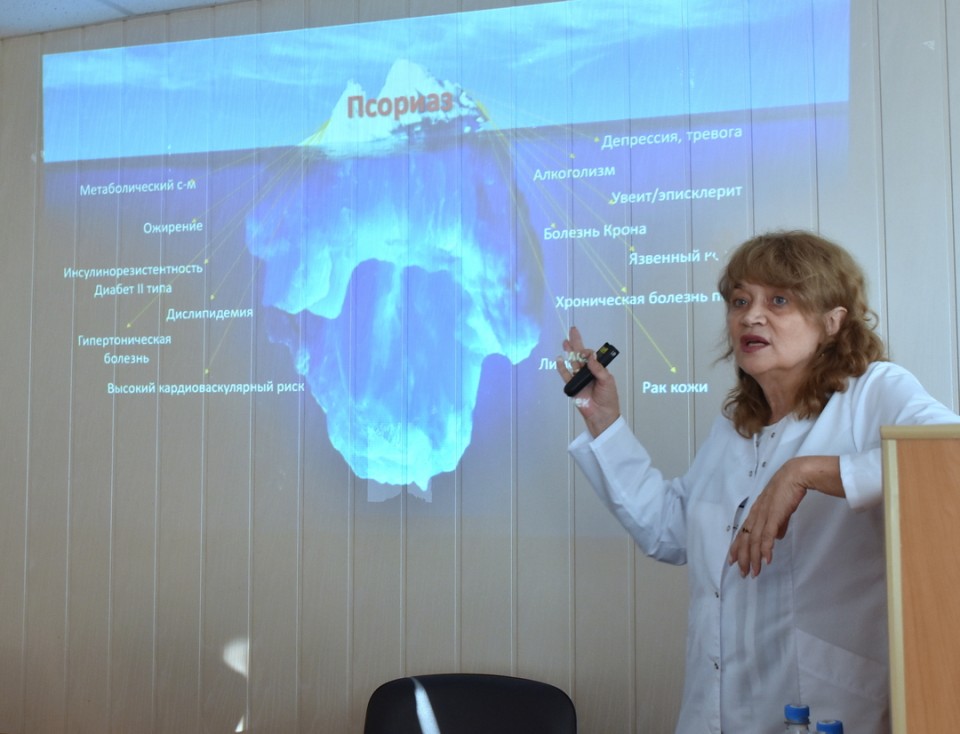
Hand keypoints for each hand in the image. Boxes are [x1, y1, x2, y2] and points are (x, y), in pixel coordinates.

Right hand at [556, 326, 621, 436]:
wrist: (602, 414)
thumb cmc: (608, 398)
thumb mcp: (607, 381)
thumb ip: (598, 369)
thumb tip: (591, 357)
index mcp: (598, 369)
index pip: (591, 356)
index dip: (589, 352)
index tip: (588, 353)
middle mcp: (588, 372)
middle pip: (580, 355)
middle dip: (576, 342)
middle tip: (572, 330)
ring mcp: (579, 378)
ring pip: (572, 362)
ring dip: (568, 351)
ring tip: (565, 341)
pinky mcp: (573, 386)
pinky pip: (566, 375)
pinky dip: (562, 368)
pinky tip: (559, 359)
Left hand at [727, 458, 809, 576]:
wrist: (795, 476)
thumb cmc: (788, 490)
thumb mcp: (780, 509)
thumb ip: (778, 523)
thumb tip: (778, 537)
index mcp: (756, 511)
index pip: (743, 532)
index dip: (737, 547)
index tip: (733, 560)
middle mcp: (756, 514)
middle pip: (746, 539)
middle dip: (743, 558)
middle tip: (742, 573)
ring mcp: (764, 515)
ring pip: (755, 541)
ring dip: (754, 558)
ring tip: (754, 572)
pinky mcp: (774, 515)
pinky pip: (768, 536)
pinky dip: (766, 549)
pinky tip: (766, 560)